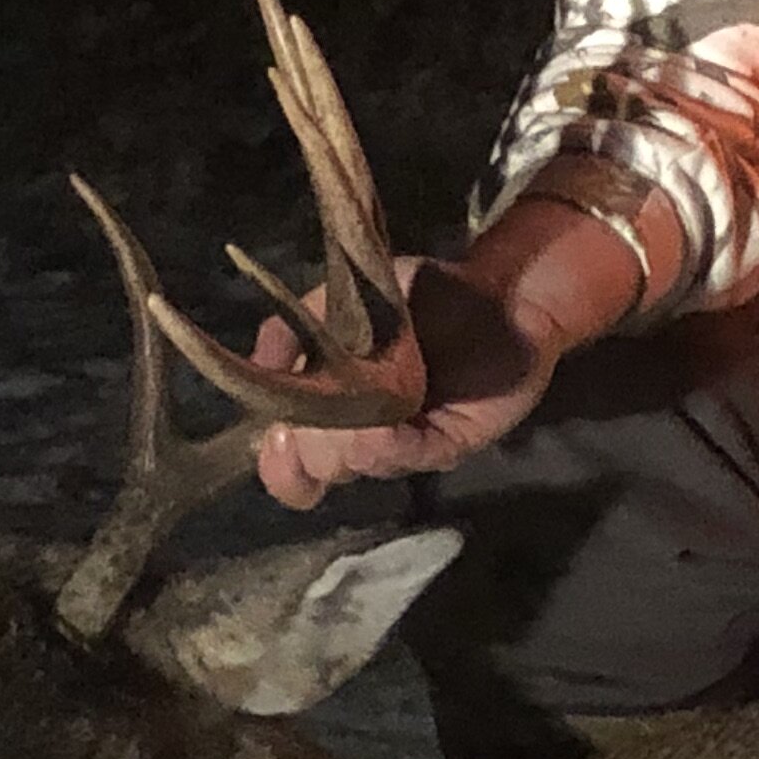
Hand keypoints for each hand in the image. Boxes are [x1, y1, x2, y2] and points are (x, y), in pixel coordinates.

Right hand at [250, 255, 561, 509]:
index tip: (275, 439)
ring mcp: (405, 444)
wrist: (498, 293)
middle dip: (308, 440)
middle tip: (319, 405)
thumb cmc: (421, 293)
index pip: (288, 460)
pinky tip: (380, 422)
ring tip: (355, 400)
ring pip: (356, 462)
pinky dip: (385, 441)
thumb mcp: (342, 298)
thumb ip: (292, 329)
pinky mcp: (446, 445)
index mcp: (331, 409)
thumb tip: (260, 364)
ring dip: (345, 435)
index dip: (278, 461)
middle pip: (316, 465)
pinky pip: (406, 455)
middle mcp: (364, 435)